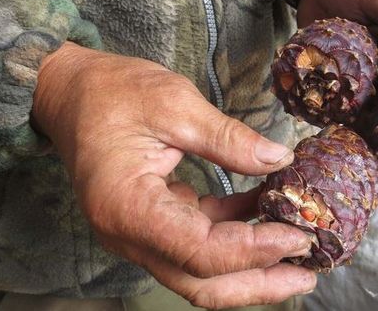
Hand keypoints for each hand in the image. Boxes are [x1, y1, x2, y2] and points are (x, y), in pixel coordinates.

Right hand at [31, 42, 315, 308]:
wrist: (71, 92)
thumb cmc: (113, 92)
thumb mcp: (175, 104)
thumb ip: (229, 138)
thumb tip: (279, 160)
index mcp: (127, 206)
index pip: (199, 252)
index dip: (253, 251)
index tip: (297, 236)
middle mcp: (127, 233)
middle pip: (199, 281)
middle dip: (257, 284)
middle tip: (306, 275)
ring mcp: (137, 232)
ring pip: (199, 271)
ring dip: (249, 267)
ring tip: (295, 256)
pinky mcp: (151, 220)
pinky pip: (196, 241)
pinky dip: (232, 234)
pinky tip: (263, 213)